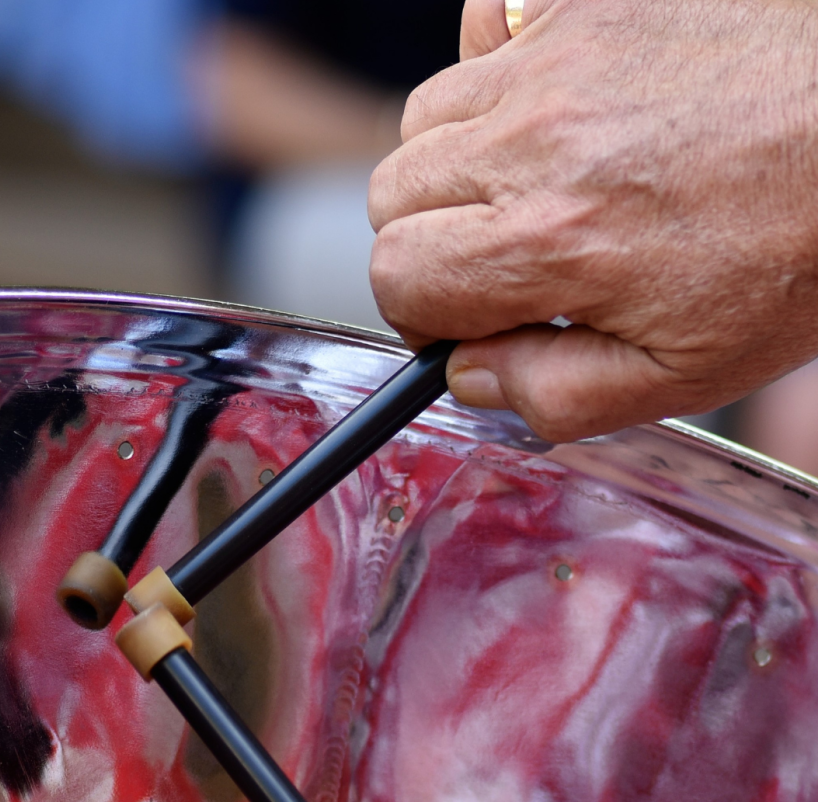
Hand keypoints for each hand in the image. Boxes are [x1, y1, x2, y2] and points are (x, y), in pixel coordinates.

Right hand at [367, 0, 817, 439]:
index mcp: (550, 240)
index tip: (464, 316)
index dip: (422, 311)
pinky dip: (499, 64)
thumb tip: (473, 376)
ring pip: (428, 113)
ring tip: (538, 181)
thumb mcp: (684, 374)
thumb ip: (555, 395)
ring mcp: (559, 49)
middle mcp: (538, 136)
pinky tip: (559, 102)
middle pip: (393, 193)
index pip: (397, 276)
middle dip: (432, 239)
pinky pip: (486, 24)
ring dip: (460, 160)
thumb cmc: (799, 244)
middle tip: (503, 256)